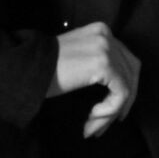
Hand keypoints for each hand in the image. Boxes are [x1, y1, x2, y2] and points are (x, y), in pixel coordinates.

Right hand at [47, 21, 140, 137]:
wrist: (26, 66)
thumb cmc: (45, 67)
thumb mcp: (78, 57)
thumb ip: (98, 63)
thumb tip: (116, 90)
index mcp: (101, 30)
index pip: (126, 60)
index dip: (124, 87)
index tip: (111, 111)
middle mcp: (107, 35)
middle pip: (132, 71)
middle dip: (124, 100)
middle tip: (109, 122)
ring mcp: (106, 48)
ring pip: (126, 87)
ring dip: (111, 112)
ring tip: (93, 127)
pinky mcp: (104, 64)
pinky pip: (120, 94)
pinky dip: (109, 111)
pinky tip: (91, 119)